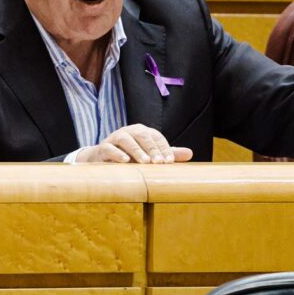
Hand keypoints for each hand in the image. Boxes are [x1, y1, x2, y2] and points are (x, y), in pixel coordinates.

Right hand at [75, 123, 193, 163]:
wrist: (103, 158)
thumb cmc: (131, 156)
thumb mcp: (150, 155)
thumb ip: (168, 153)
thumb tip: (190, 153)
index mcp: (143, 132)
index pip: (156, 137)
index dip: (164, 148)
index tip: (170, 162)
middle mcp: (130, 131)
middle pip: (142, 136)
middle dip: (152, 149)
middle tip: (159, 163)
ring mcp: (115, 138)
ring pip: (126, 140)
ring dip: (136, 150)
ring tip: (145, 162)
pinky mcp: (104, 147)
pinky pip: (110, 148)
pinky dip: (117, 154)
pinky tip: (126, 161)